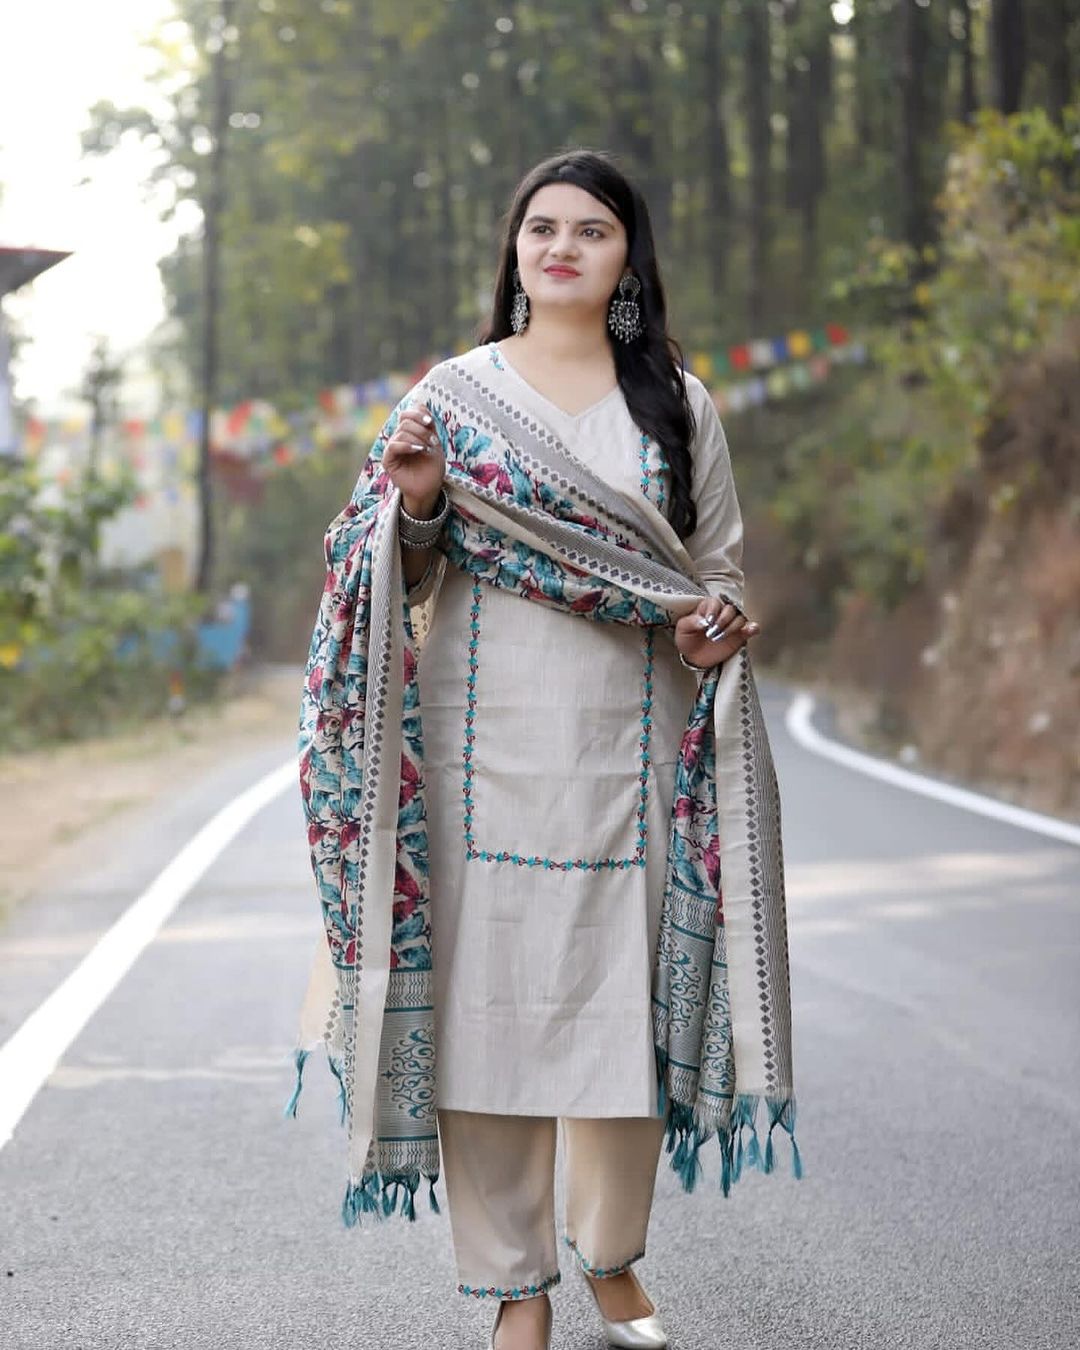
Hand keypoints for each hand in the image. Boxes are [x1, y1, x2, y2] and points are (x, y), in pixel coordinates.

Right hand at [383, 400, 446, 514]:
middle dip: (422, 430)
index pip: (407, 414)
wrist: (430, 488)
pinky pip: (393, 446)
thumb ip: (428, 425)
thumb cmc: (432, 467)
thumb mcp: (434, 442)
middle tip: (433, 442)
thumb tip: (420, 404)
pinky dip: (406, 445)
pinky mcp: (388, 460)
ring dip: (418, 439)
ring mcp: (393, 448)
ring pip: (401, 432)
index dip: (418, 414)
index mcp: (409, 432)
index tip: (430, 422)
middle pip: (405, 421)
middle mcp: (399, 438)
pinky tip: (417, 450)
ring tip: (428, 450)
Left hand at [674, 598, 760, 668]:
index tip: (708, 622)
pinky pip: (751, 628)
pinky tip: (749, 631)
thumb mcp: (682, 629)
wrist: (694, 657)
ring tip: (720, 638)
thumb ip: (691, 622)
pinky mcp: (740, 635)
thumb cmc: (687, 639)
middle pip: (730, 609)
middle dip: (722, 621)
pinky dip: (752, 628)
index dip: (713, 611)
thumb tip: (704, 621)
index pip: (715, 602)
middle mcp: (722, 613)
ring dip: (732, 628)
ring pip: (740, 618)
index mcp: (707, 608)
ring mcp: (732, 624)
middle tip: (712, 633)